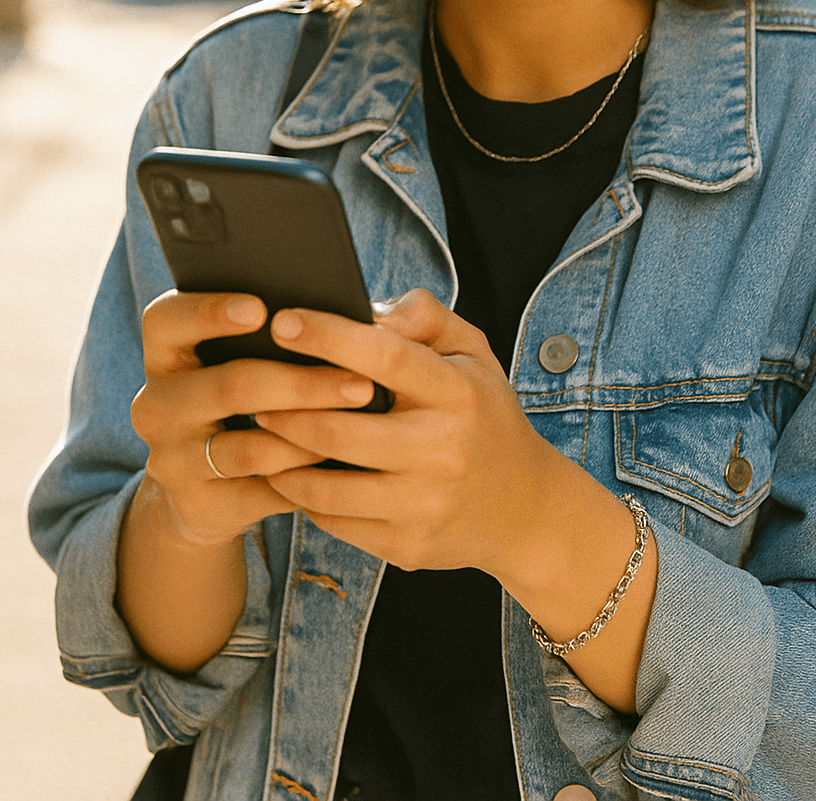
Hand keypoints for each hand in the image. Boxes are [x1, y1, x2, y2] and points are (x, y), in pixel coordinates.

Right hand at [130, 289, 379, 547]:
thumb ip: (303, 324)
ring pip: (250, 445)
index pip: (167, 319)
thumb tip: (375, 317)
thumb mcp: (259, 353)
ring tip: (364, 422)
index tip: (263, 308)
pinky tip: (343, 462)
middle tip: (362, 382)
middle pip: (229, 385)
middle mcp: (157, 403)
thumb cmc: (256, 392)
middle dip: (303, 382)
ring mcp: (172, 457)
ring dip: (315, 434)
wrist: (214, 484)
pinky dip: (307, 474)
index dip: (209, 311)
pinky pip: (261, 488)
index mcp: (168, 351)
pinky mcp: (197, 503)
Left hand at [256, 289, 558, 576]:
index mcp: (460, 393)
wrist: (523, 508)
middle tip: (250, 387)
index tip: (283, 321)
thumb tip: (369, 310)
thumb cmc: (482, 413)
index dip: (330, 337)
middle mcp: (444, 452)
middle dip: (284, 408)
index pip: (387, 357)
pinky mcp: (406, 547)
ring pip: (326, 487)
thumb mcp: (472, 352)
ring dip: (281, 458)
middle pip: (340, 431)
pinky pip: (334, 521)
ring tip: (262, 430)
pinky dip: (304, 496)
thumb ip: (425, 317)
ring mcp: (424, 506)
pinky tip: (289, 473)